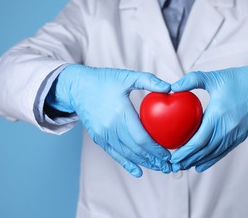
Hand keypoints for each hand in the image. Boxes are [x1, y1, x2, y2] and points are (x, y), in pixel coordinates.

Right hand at [46, 65, 171, 176]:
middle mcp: (110, 127)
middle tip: (169, 165)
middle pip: (135, 150)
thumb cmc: (103, 80)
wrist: (77, 87)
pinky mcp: (98, 138)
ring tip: (159, 168)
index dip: (156, 149)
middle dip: (154, 160)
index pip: (141, 137)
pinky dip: (127, 164)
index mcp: (120, 112)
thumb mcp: (127, 76)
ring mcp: (103, 134)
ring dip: (144, 163)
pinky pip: (115, 154)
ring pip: (126, 154)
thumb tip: (170, 87)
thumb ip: (149, 80)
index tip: (168, 154)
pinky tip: (138, 171)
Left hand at [170, 63, 247, 171]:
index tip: (173, 156)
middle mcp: (228, 128)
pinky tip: (200, 165)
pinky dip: (211, 160)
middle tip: (173, 165)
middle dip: (188, 159)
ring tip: (183, 166)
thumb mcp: (213, 77)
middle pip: (205, 150)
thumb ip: (192, 80)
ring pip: (214, 153)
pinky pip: (223, 151)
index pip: (200, 139)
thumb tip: (172, 87)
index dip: (186, 150)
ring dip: (197, 161)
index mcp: (219, 114)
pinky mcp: (240, 136)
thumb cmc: (238, 80)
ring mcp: (235, 134)